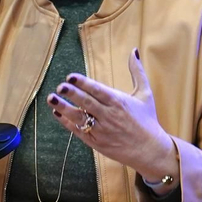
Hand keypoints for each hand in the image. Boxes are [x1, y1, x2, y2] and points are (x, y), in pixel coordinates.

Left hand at [47, 49, 177, 181]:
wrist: (150, 150)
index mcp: (119, 102)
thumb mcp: (145, 94)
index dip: (83, 83)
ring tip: (52, 99)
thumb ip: (137, 72)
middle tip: (60, 87)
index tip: (71, 77)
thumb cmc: (147, 120)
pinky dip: (67, 123)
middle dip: (72, 94)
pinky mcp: (97, 143)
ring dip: (64, 108)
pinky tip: (57, 113)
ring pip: (79, 118)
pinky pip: (79, 131)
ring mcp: (102, 131)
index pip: (98, 90)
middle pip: (87, 103)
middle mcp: (109, 116)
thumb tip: (133, 51)